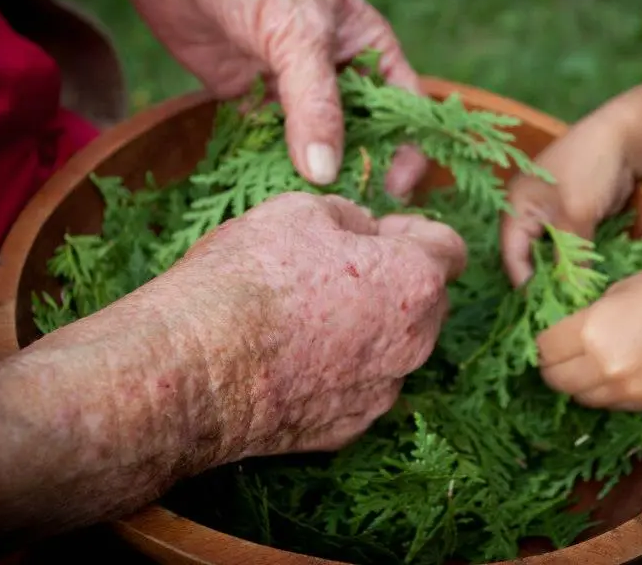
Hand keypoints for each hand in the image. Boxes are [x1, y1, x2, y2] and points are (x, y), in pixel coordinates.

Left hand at [77, 0, 427, 191]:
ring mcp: (294, 88)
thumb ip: (314, 105)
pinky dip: (272, 166)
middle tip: (352, 211)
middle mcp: (336, 72)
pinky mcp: (253, 100)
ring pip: (316, 143)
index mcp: (366, 48)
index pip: (403, 106)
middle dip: (359, 169)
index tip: (395, 187)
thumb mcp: (296, 36)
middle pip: (361, 132)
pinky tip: (271, 192)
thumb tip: (325, 174)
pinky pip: (272, 143)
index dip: (407, 148)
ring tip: (310, 210)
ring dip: (313, 174)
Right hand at [157, 192, 465, 457]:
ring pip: (393, 351)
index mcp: (415, 282)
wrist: (192, 370)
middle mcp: (413, 345)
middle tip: (339, 268)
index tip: (380, 231)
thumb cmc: (249, 279)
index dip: (415, 232)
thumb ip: (349, 215)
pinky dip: (337, 373)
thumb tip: (362, 228)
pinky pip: (357, 390)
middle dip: (396, 281)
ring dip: (368, 329)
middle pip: (427, 304)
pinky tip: (291, 358)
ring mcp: (380, 394)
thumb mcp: (299, 211)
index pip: (450, 249)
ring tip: (306, 315)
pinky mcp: (345, 430)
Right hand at [500, 67, 641, 287]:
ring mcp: (550, 215)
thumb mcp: (577, 215)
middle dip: (544, 281)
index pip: (512, 256)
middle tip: (561, 309)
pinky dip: (576, 261)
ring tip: (575, 299)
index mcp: (516, 208)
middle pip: (529, 258)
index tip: (544, 310)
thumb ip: (570, 255)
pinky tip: (587, 280)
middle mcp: (527, 214)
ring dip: (562, 273)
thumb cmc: (589, 168)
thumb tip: (571, 294)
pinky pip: (568, 247)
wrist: (624, 138)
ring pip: (551, 254)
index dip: (526, 283)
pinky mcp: (572, 217)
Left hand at [535, 257, 641, 410]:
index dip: (541, 341)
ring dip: (576, 381)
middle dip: (552, 365)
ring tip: (589, 358)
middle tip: (561, 349)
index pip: (543, 349)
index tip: (547, 332)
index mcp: (594, 331)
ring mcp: (629, 391)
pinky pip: (609, 404)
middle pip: (555, 380)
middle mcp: (606, 368)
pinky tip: (616, 368)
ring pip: (580, 397)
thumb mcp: (620, 289)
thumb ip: (586, 315)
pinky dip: (603, 390)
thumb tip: (560, 331)